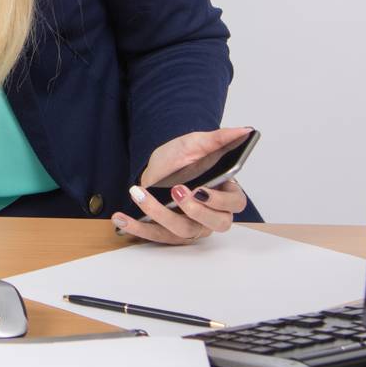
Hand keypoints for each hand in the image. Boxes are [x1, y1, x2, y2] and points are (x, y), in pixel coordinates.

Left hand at [111, 126, 253, 244]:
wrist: (159, 165)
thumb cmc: (183, 157)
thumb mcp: (198, 143)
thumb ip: (220, 138)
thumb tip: (244, 130)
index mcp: (226, 193)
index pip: (235, 204)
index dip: (220, 201)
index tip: (201, 189)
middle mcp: (212, 214)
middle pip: (214, 223)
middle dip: (195, 210)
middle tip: (176, 191)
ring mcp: (192, 226)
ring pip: (183, 231)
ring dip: (160, 215)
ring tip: (140, 195)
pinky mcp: (170, 233)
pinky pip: (156, 236)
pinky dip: (138, 229)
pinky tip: (120, 218)